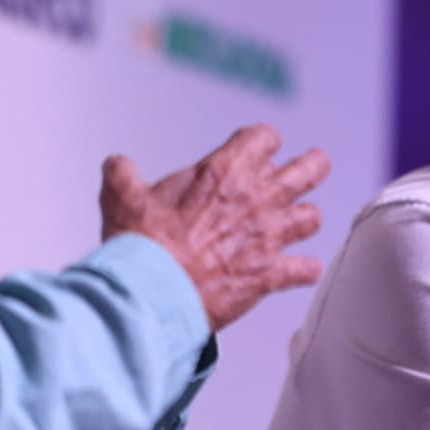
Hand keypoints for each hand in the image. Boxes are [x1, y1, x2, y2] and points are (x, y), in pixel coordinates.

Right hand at [99, 125, 330, 332]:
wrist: (152, 293)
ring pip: (311, 218)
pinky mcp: (268, 274)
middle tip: (314, 166)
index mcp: (223, 172)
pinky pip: (304, 270)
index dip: (261, 140)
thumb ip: (122, 176)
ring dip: (305, 219)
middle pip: (308, 169)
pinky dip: (305, 270)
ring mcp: (266, 237)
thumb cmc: (142, 245)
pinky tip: (303, 270)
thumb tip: (116, 165)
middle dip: (312, 166)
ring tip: (300, 221)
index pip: (263, 137)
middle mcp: (255, 199)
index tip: (258, 146)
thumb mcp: (122, 198)